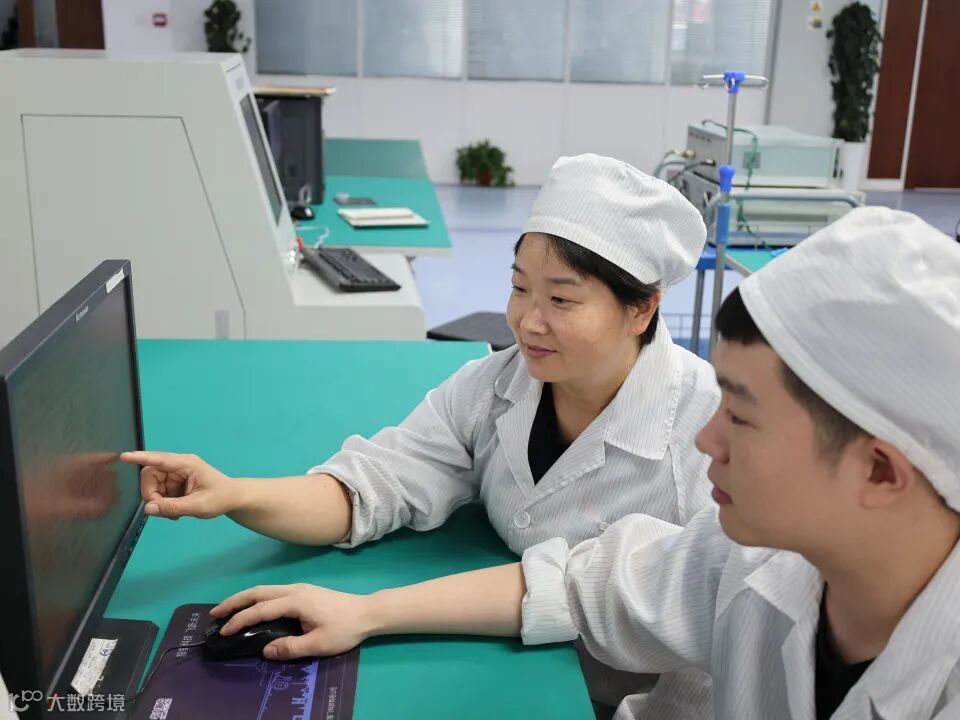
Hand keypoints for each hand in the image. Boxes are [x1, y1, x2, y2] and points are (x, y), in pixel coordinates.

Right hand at [120, 451, 238, 519]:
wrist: (233, 499)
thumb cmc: (220, 498)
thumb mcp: (198, 506)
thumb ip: (173, 507)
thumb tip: (148, 508)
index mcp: (187, 464)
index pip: (159, 459)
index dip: (140, 457)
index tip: (124, 457)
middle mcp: (179, 466)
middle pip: (150, 475)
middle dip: (152, 494)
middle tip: (164, 510)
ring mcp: (177, 474)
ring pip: (153, 485)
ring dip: (159, 501)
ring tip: (176, 513)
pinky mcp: (175, 482)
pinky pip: (160, 491)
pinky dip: (164, 503)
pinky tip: (177, 511)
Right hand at [210, 584, 376, 659]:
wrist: (367, 612)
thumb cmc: (344, 629)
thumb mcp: (319, 644)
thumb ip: (291, 648)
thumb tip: (265, 650)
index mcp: (295, 601)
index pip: (260, 610)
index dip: (240, 620)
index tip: (223, 631)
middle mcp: (294, 590)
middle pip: (257, 592)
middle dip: (234, 602)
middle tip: (214, 614)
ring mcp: (299, 588)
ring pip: (264, 589)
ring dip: (244, 598)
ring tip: (227, 610)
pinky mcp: (303, 591)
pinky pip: (272, 592)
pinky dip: (256, 598)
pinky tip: (252, 608)